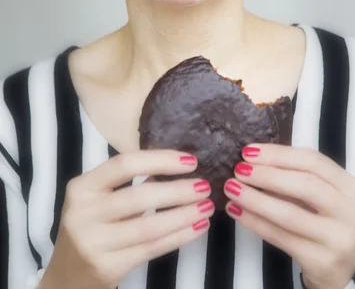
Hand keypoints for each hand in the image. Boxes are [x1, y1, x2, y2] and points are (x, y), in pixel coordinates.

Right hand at [42, 150, 213, 288]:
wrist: (66, 277)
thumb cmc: (91, 228)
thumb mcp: (97, 200)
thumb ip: (127, 183)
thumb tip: (175, 165)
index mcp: (82, 187)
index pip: (124, 164)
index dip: (160, 160)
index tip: (189, 161)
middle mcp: (83, 213)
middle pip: (139, 196)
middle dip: (178, 190)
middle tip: (205, 186)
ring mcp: (93, 242)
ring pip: (149, 226)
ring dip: (184, 214)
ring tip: (207, 207)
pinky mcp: (107, 267)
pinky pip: (151, 248)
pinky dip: (179, 236)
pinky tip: (197, 227)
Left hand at [223, 144, 354, 288]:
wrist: (343, 270)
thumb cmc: (325, 222)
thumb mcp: (322, 196)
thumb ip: (296, 176)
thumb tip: (253, 159)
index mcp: (349, 186)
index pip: (312, 161)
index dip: (279, 154)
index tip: (249, 151)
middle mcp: (349, 211)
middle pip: (304, 185)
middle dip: (267, 175)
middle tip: (239, 170)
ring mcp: (338, 239)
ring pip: (290, 214)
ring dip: (255, 199)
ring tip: (232, 189)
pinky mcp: (321, 261)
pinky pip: (280, 237)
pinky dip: (255, 222)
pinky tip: (237, 212)